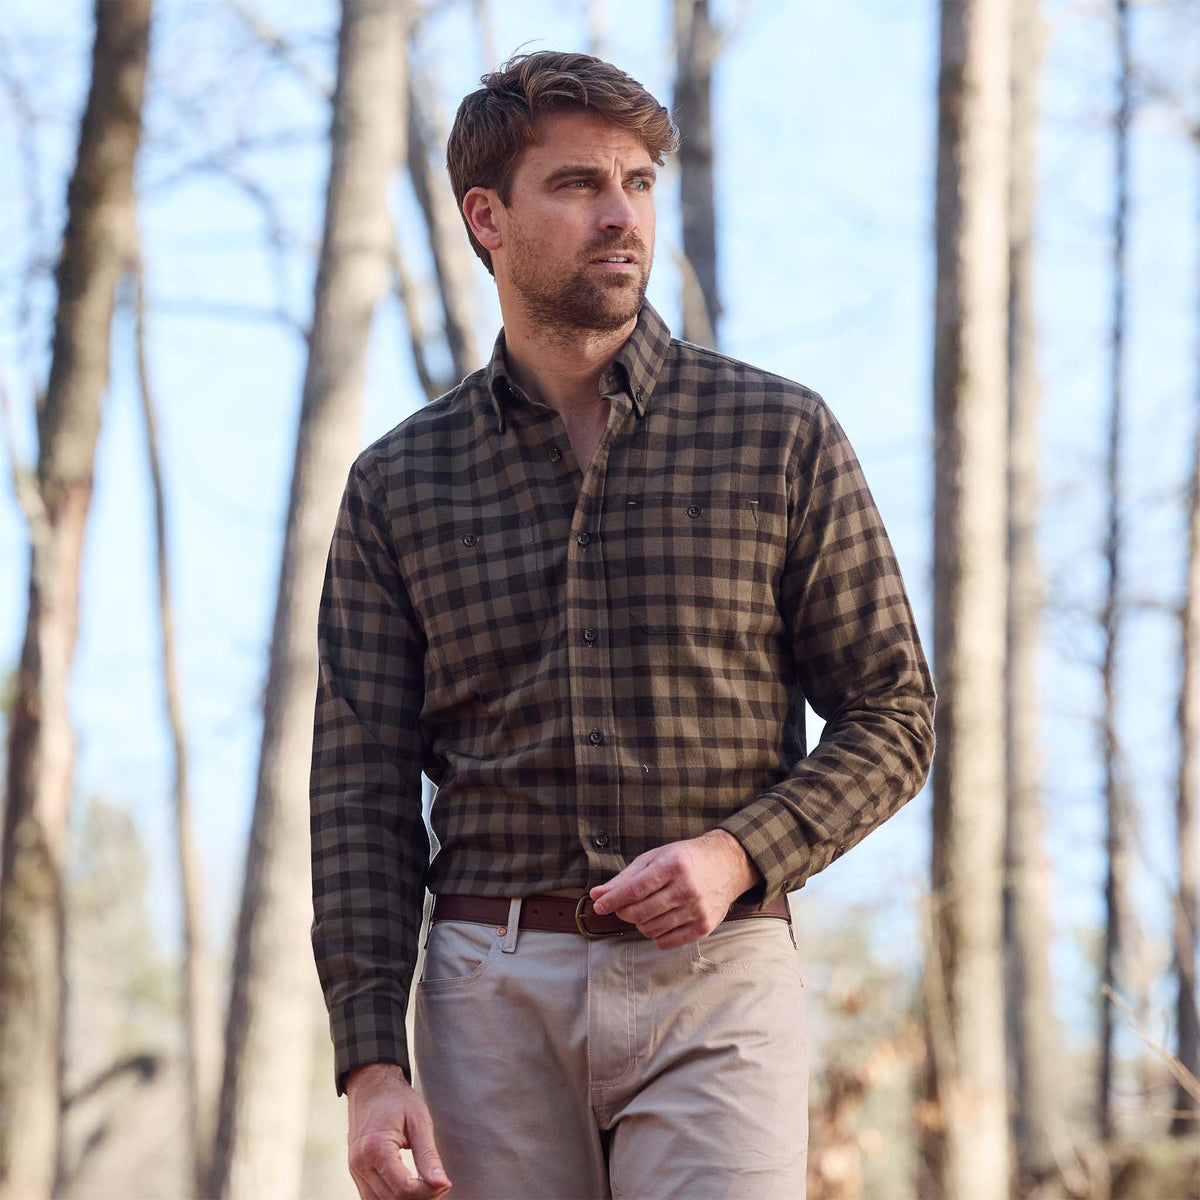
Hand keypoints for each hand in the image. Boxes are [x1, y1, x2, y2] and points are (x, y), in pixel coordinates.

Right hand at [346, 1063, 450, 1199]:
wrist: (370, 1085)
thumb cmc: (396, 1098)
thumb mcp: (419, 1121)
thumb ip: (428, 1155)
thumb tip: (442, 1183)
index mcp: (375, 1148)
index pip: (404, 1189)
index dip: (428, 1192)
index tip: (445, 1183)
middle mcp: (360, 1164)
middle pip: (392, 1199)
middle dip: (421, 1197)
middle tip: (441, 1185)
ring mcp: (354, 1169)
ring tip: (427, 1188)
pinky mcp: (355, 1171)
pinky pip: (371, 1197)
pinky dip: (390, 1198)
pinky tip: (409, 1189)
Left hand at [588, 829, 762, 950]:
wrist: (727, 864)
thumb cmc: (684, 859)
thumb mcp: (654, 858)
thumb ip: (625, 878)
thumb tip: (597, 895)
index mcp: (672, 865)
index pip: (634, 890)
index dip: (612, 900)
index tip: (599, 906)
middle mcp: (686, 888)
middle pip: (640, 913)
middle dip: (623, 912)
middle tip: (623, 906)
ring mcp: (697, 909)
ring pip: (651, 929)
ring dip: (639, 923)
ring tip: (644, 910)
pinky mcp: (704, 927)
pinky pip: (667, 942)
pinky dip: (655, 935)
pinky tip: (659, 921)